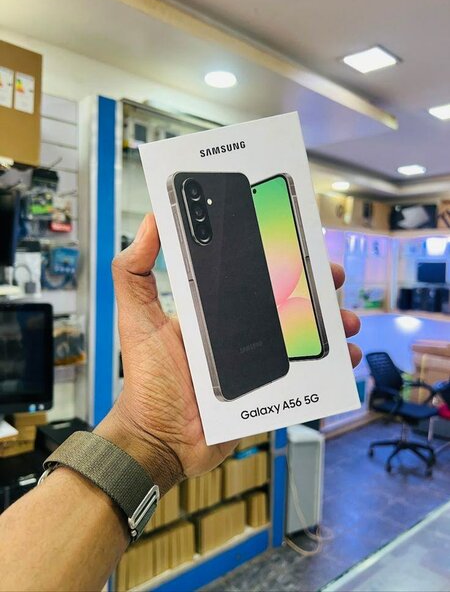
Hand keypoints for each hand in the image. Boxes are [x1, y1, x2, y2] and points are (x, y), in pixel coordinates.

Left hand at [97, 214, 360, 493]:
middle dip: (315, 288)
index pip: (252, 275)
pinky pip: (304, 375)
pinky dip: (328, 367)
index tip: (300, 242)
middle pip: (285, 301)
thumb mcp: (137, 319)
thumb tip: (151, 223)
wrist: (160, 439)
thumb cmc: (146, 380)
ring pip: (302, 335)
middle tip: (333, 280)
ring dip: (328, 324)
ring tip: (345, 321)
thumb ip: (135, 271)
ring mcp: (256, 361)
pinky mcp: (267, 390)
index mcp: (213, 309)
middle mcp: (238, 331)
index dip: (279, 257)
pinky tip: (342, 359)